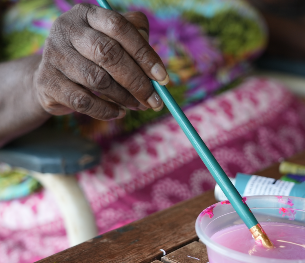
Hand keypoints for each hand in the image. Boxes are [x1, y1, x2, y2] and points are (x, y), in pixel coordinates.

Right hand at [33, 4, 168, 120]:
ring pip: (98, 80)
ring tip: (139, 106)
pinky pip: (83, 101)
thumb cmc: (93, 55)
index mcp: (86, 14)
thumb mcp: (113, 40)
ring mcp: (53, 54)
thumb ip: (136, 40)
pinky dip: (106, 111)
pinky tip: (119, 113)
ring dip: (125, 98)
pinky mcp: (47, 82)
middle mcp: (67, 29)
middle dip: (138, 81)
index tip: (163, 78)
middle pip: (108, 54)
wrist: (53, 76)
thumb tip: (157, 67)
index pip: (119, 27)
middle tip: (155, 100)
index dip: (144, 53)